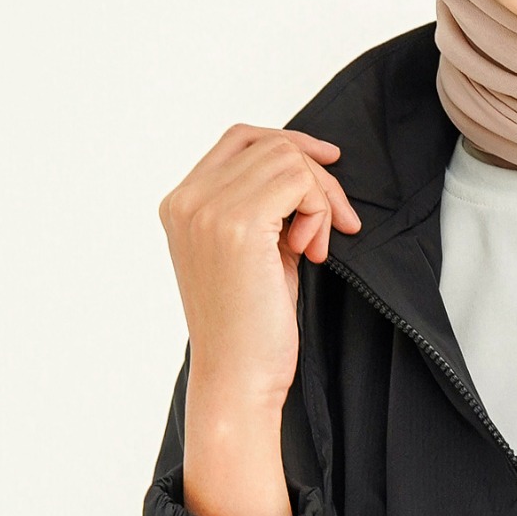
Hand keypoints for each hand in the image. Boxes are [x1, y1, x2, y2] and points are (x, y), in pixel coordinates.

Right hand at [158, 126, 361, 515]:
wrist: (237, 377)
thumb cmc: (250, 327)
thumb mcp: (254, 252)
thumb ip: (266, 206)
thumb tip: (310, 167)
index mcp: (181, 204)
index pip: (240, 138)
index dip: (290, 143)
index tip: (329, 163)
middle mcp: (187, 200)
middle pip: (271, 144)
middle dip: (317, 180)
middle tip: (335, 227)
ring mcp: (209, 209)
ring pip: (288, 159)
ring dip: (320, 200)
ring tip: (313, 248)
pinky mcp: (239, 224)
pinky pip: (299, 182)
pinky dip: (320, 212)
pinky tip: (311, 254)